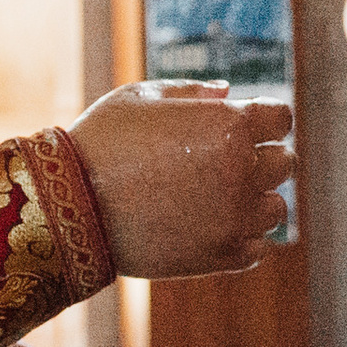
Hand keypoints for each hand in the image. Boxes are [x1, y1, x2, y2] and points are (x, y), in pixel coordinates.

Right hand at [66, 83, 294, 282]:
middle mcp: (242, 169)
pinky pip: (258, 248)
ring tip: (215, 201)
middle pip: (283, 162)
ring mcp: (235, 216)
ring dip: (254, 202)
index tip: (240, 129)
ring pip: (275, 208)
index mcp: (229, 125)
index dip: (262, 122)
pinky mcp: (221, 255)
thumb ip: (192, 91)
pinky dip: (242, 240)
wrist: (64, 206)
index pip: (281, 119)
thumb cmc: (99, 143)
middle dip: (259, 160)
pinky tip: (212, 229)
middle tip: (219, 166)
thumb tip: (229, 93)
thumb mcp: (141, 97)